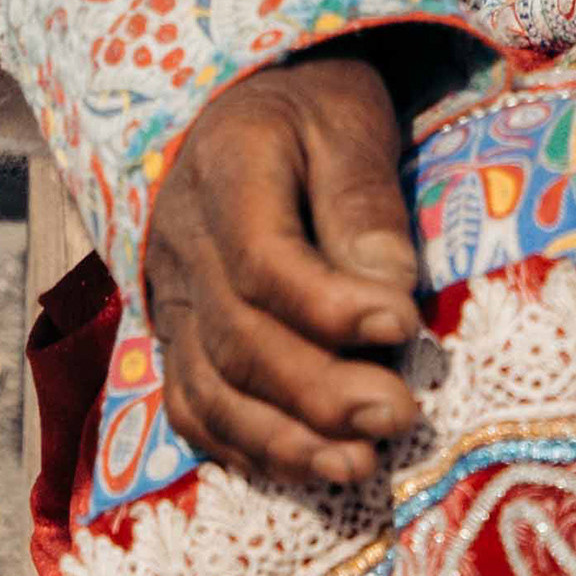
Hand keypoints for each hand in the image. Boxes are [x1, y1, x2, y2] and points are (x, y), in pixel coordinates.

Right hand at [141, 57, 426, 489]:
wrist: (244, 106)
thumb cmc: (314, 109)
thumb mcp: (350, 120)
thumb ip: (364, 201)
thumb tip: (390, 296)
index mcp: (227, 170)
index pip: (264, 260)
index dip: (331, 305)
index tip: (403, 325)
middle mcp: (184, 244)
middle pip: (238, 336)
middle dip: (319, 390)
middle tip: (398, 413)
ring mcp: (172, 298)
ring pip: (210, 388)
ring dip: (284, 440)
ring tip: (360, 466)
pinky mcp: (178, 338)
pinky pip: (194, 408)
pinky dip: (247, 449)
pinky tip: (310, 469)